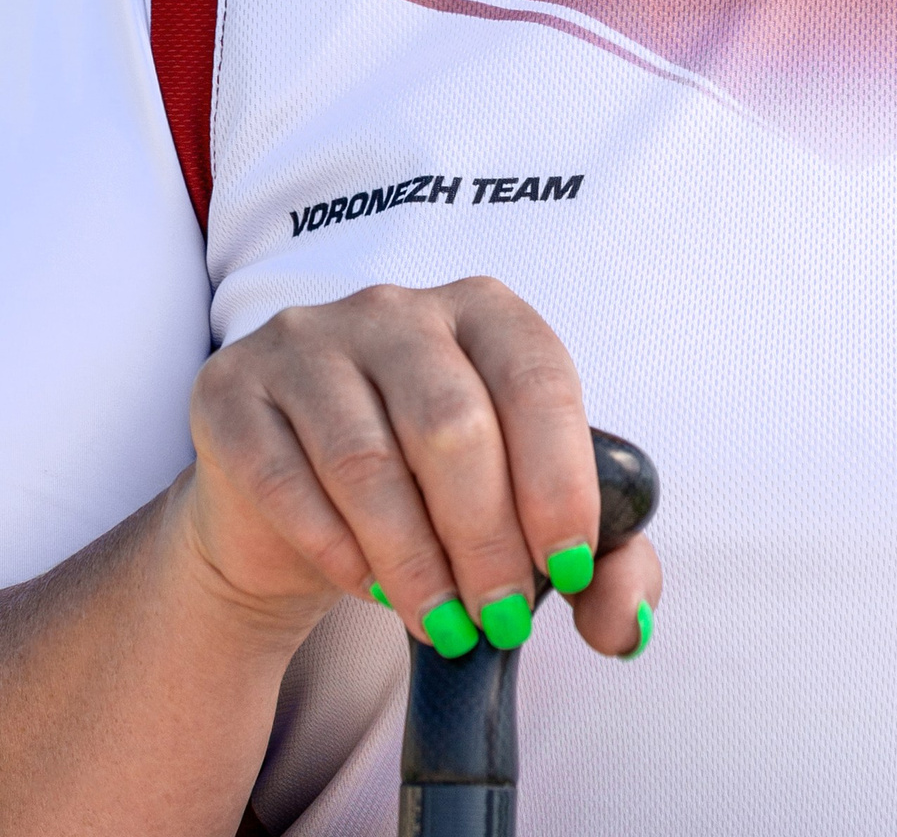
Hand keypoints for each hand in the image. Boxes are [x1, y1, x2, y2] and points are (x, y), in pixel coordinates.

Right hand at [175, 278, 661, 661]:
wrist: (288, 515)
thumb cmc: (427, 501)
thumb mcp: (522, 523)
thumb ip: (601, 566)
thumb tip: (625, 626)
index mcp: (484, 311)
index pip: (537, 379)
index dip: (558, 480)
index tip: (567, 569)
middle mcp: (396, 309)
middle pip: (453, 423)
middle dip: (486, 538)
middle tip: (497, 619)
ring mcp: (306, 340)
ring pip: (367, 458)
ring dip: (413, 561)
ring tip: (440, 624)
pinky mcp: (231, 390)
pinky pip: (284, 478)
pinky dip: (335, 550)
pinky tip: (366, 588)